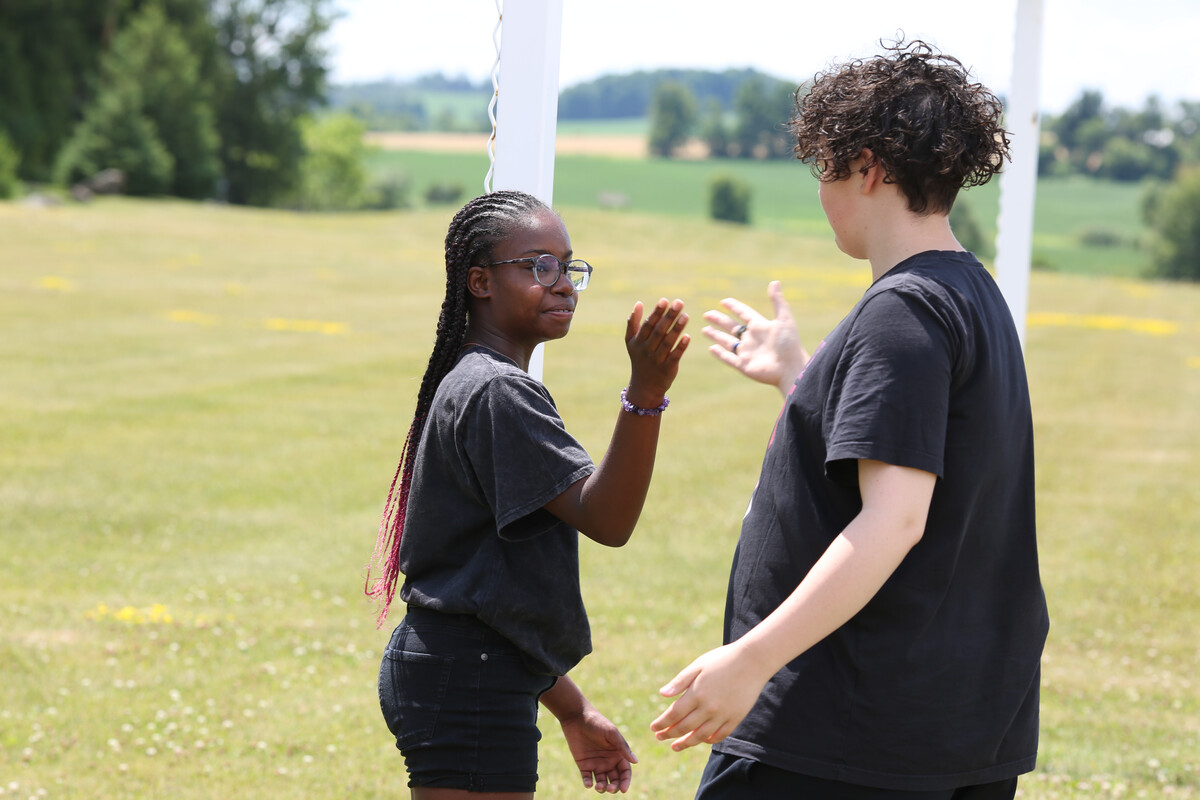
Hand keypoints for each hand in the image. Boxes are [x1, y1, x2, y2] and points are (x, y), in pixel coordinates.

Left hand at [559, 707, 637, 792]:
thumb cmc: (598, 723)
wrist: (577, 717)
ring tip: (599, 786)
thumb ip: (623, 747)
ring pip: (602, 781)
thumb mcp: (612, 733)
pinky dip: (588, 783)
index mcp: (618, 754)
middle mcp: (608, 761)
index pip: (624, 772)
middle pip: (614, 780)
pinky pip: (587, 778)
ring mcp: (596, 764)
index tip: (623, 789)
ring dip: (602, 787)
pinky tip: (589, 784)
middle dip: (614, 787)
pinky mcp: (583, 765)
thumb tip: (635, 762)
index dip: (625, 781)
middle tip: (610, 788)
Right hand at [624, 298, 689, 407]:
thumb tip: (639, 303)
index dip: (656, 312)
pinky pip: (675, 356)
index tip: (665, 300)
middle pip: (659, 331)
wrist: (644, 387)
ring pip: (667, 342)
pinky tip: (688, 336)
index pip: (648, 325)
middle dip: (669, 316)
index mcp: (637, 342)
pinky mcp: (668, 369)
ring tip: (686, 316)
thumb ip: (633, 323)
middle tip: (679, 303)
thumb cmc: (639, 358)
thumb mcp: (631, 342)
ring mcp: (657, 360)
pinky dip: (681, 347)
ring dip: (676, 329)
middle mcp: (646, 351)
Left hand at [649, 643, 771, 751]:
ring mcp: (723, 715)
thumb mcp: (698, 665)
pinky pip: (720, 735)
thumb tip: (662, 694)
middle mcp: (709, 708)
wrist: (752, 661)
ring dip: (686, 742)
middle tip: (660, 738)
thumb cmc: (722, 659)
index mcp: (696, 693)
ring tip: (676, 746)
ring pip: (701, 736)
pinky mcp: (736, 718)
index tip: (653, 728)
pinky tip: (702, 741)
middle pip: (685, 727)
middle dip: (670, 734)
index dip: (662, 723)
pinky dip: (709, 740)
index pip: (674, 714)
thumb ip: (680, 681)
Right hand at [702, 281, 807, 395]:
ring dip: (716, 336)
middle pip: (732, 327)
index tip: (723, 301)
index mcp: (760, 326)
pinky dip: (720, 353)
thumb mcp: (784, 319)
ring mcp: (747, 353)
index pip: (744, 314)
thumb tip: (775, 281)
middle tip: (707, 314)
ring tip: (704, 330)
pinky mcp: (744, 366)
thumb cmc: (790, 344)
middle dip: (719, 320)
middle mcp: (752, 339)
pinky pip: (729, 358)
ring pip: (727, 342)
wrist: (791, 368)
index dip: (734, 307)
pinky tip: (711, 348)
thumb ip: (777, 301)